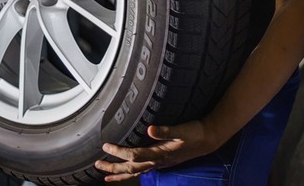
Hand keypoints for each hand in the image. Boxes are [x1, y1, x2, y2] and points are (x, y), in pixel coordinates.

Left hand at [94, 121, 220, 182]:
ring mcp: (158, 164)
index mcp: (159, 153)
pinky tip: (123, 174)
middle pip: (130, 168)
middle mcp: (157, 162)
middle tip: (98, 164)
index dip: (119, 151)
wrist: (206, 140)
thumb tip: (150, 129)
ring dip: (118, 173)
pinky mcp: (159, 163)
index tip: (106, 145)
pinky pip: (141, 171)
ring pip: (134, 172)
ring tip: (104, 174)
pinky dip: (130, 173)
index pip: (134, 155)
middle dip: (113, 167)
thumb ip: (165, 130)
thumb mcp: (180, 130)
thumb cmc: (193, 133)